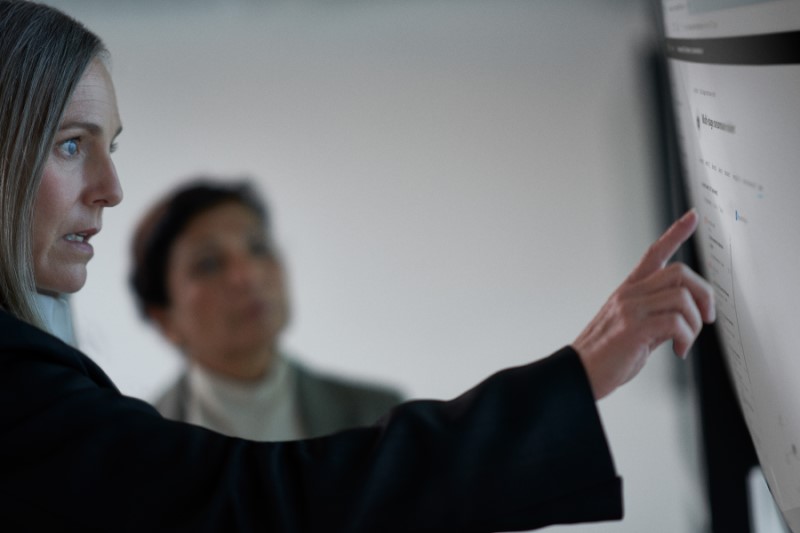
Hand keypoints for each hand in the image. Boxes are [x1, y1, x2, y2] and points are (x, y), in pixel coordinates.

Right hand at [572, 209, 714, 399]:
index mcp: (629, 291)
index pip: (654, 253)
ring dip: (695, 322)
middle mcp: (629, 294)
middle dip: (703, 294)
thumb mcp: (633, 329)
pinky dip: (686, 338)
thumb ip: (657, 317)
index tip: (692, 217)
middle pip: (679, 272)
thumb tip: (684, 320)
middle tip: (706, 318)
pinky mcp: (633, 328)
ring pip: (681, 297)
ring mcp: (630, 309)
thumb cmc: (605, 355)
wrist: (580, 373)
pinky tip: (678, 350)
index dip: (675, 233)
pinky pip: (675, 322)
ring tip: (686, 340)